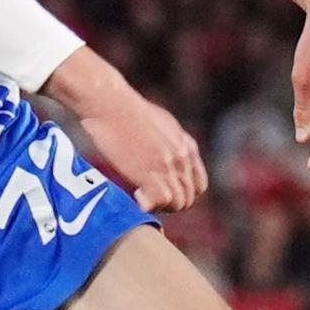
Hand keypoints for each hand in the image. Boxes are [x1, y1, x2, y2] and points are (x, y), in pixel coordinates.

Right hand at [44, 48, 206, 211]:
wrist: (110, 103)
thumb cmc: (125, 110)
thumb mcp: (159, 123)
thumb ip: (169, 142)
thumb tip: (163, 155)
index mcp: (186, 145)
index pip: (199, 184)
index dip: (183, 194)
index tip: (165, 193)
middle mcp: (181, 157)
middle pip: (189, 198)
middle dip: (170, 204)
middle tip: (149, 198)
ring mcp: (167, 166)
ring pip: (178, 203)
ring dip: (160, 207)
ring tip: (142, 198)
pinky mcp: (150, 173)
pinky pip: (161, 202)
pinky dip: (149, 206)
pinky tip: (136, 197)